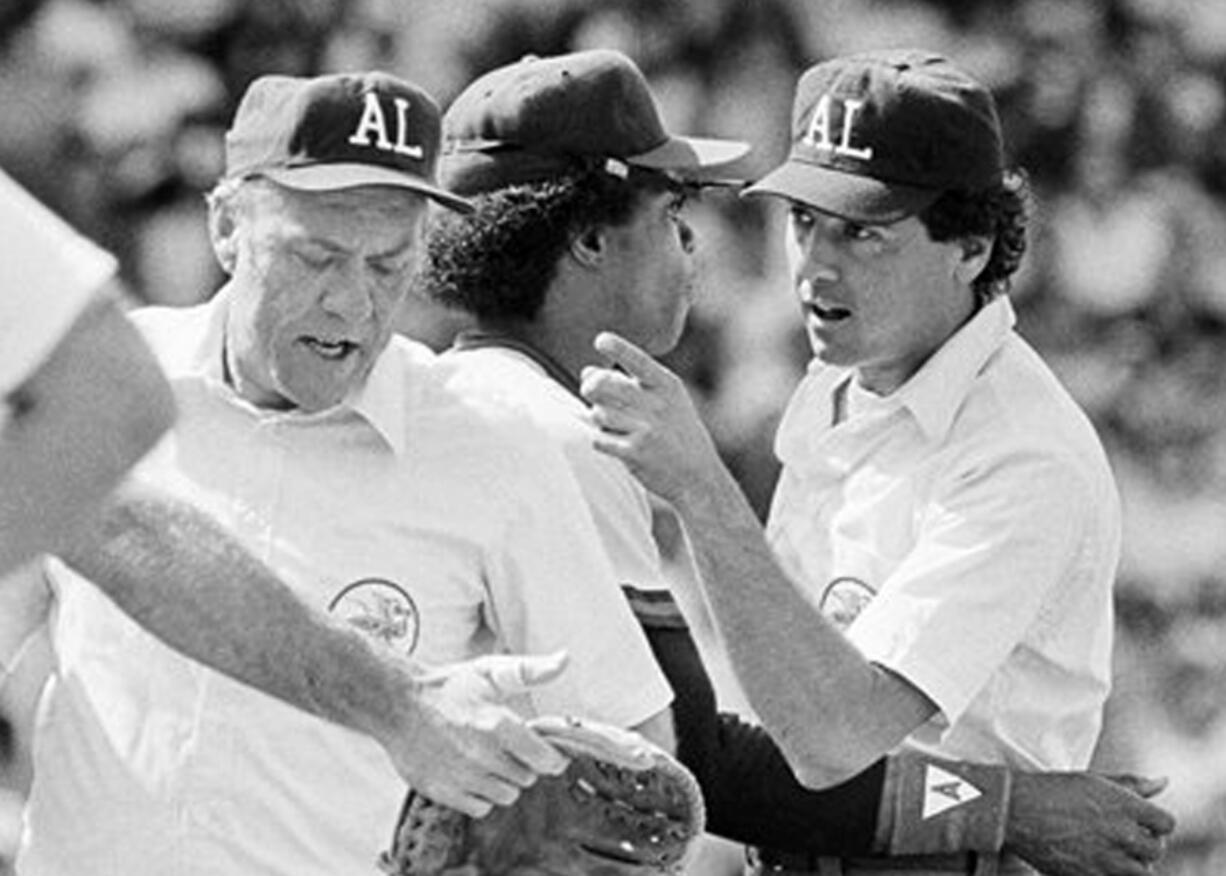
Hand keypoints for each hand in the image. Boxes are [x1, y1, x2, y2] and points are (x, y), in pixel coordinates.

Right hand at [387, 651, 571, 817]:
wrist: (397, 704)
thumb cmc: (447, 687)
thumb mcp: (490, 671)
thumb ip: (531, 671)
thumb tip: (564, 661)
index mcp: (497, 725)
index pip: (545, 759)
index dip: (552, 757)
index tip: (549, 753)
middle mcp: (482, 756)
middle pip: (526, 778)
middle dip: (523, 763)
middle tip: (507, 746)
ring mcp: (462, 777)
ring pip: (505, 795)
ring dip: (503, 780)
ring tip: (487, 758)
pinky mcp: (443, 792)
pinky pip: (480, 807)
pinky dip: (481, 794)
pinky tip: (471, 772)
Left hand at [579, 332, 724, 505]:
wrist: (698, 476)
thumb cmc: (677, 434)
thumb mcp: (666, 402)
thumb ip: (630, 384)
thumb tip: (586, 371)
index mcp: (667, 386)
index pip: (638, 360)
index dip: (617, 347)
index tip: (600, 340)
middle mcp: (657, 404)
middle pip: (606, 385)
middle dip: (590, 386)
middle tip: (588, 389)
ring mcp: (646, 429)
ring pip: (599, 413)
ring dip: (597, 417)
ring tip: (611, 423)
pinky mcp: (635, 453)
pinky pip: (599, 438)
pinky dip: (600, 439)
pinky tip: (614, 442)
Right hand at [1006, 770, 1175, 874]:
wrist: (1014, 811)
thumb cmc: (1050, 790)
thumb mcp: (1092, 781)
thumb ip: (1131, 785)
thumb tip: (1163, 782)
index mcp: (1124, 804)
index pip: (1166, 823)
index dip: (1154, 825)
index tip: (1138, 824)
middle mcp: (1122, 832)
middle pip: (1156, 849)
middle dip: (1143, 846)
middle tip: (1122, 841)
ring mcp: (1108, 858)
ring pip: (1143, 872)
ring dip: (1132, 865)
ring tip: (1112, 856)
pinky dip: (1111, 874)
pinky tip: (1096, 863)